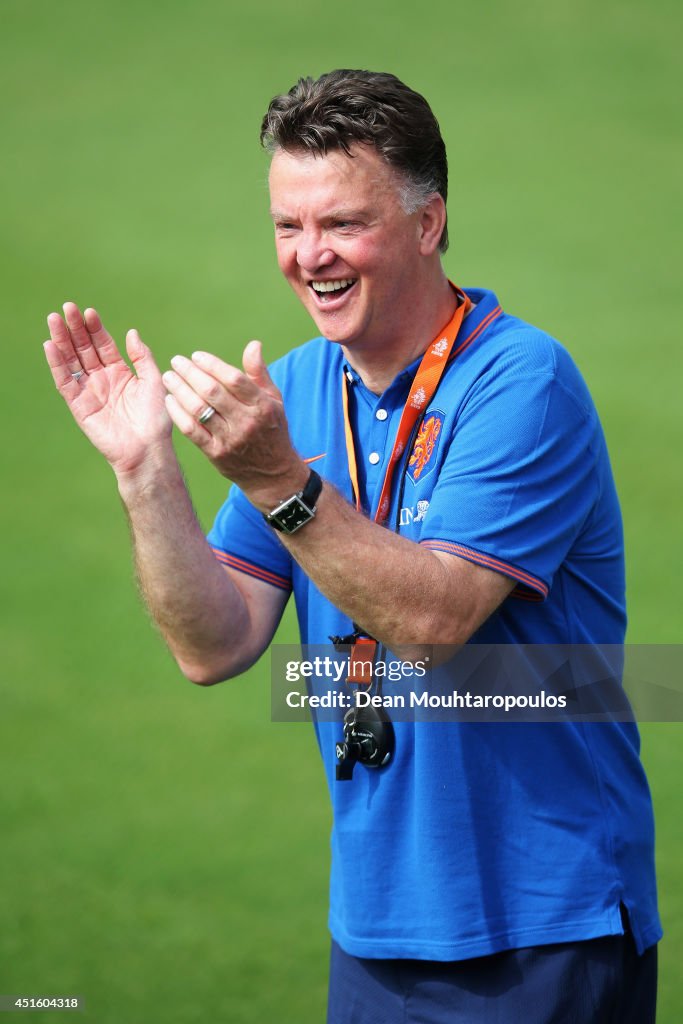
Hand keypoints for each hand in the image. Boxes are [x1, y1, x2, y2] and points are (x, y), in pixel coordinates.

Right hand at [43, 303, 171, 475]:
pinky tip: (51, 346)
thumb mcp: (154, 381)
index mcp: (120, 372)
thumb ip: (142, 357)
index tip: (89, 311)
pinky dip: (57, 364)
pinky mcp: (79, 405)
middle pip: (84, 349)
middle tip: (67, 308)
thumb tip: (132, 332)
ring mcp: (89, 391)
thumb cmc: (156, 419)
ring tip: (54, 319)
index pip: (103, 345)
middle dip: (75, 328)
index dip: (96, 328)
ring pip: (71, 361)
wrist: (148, 448)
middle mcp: (102, 379)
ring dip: (62, 341)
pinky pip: (65, 382)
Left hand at [162, 340, 307, 507]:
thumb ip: (259, 373)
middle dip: (190, 373)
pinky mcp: (217, 454)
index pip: (234, 379)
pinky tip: (170, 401)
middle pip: (212, 392)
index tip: (196, 356)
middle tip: (176, 362)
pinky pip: (192, 431)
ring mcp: (230, 439)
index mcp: (262, 405)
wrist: (272, 474)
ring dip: (179, 391)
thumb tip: (253, 344)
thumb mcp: (273, 400)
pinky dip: (178, 414)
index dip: (212, 364)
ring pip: (199, 410)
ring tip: (169, 377)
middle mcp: (246, 422)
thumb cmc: (272, 430)